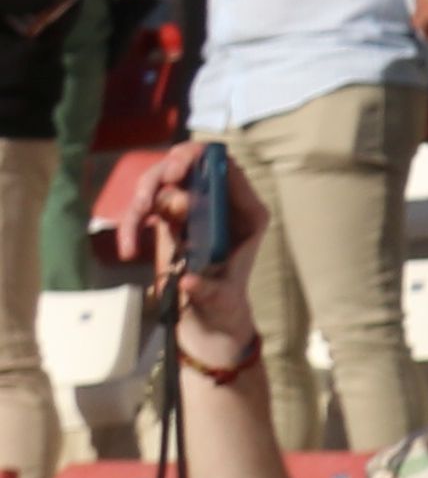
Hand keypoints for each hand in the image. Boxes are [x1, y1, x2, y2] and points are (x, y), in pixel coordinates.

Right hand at [108, 175, 260, 350]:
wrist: (208, 316)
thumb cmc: (223, 305)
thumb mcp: (220, 300)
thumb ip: (208, 289)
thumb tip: (189, 282)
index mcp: (247, 213)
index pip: (226, 168)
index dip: (198, 161)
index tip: (172, 175)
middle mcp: (222, 203)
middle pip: (189, 165)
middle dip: (162, 175)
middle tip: (145, 201)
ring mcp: (196, 207)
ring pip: (163, 181)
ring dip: (143, 198)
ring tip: (135, 225)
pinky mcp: (172, 217)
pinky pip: (148, 204)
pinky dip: (132, 221)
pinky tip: (129, 249)